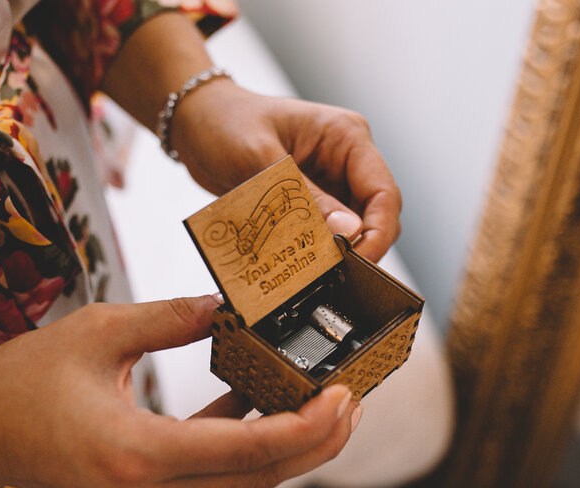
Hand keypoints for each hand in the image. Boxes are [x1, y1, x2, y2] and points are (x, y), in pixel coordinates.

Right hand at [0, 295, 360, 487]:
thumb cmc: (21, 380)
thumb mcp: (100, 329)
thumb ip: (173, 318)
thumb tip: (229, 306)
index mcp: (137, 453)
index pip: (246, 451)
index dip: (305, 428)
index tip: (344, 398)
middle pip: (257, 477)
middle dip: (315, 443)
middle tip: (355, 402)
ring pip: (239, 482)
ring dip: (286, 448)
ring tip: (327, 405)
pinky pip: (210, 475)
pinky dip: (243, 446)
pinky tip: (260, 404)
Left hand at [170, 79, 401, 261]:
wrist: (196, 124)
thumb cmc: (224, 124)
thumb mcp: (261, 160)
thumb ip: (305, 197)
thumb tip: (347, 231)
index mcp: (346, 136)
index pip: (383, 192)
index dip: (378, 232)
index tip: (360, 261)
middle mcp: (346, 159)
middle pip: (375, 215)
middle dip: (360, 247)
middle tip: (333, 272)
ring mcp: (332, 181)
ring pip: (353, 230)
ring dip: (336, 252)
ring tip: (312, 270)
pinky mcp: (313, 202)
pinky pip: (326, 233)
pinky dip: (315, 249)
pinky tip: (298, 260)